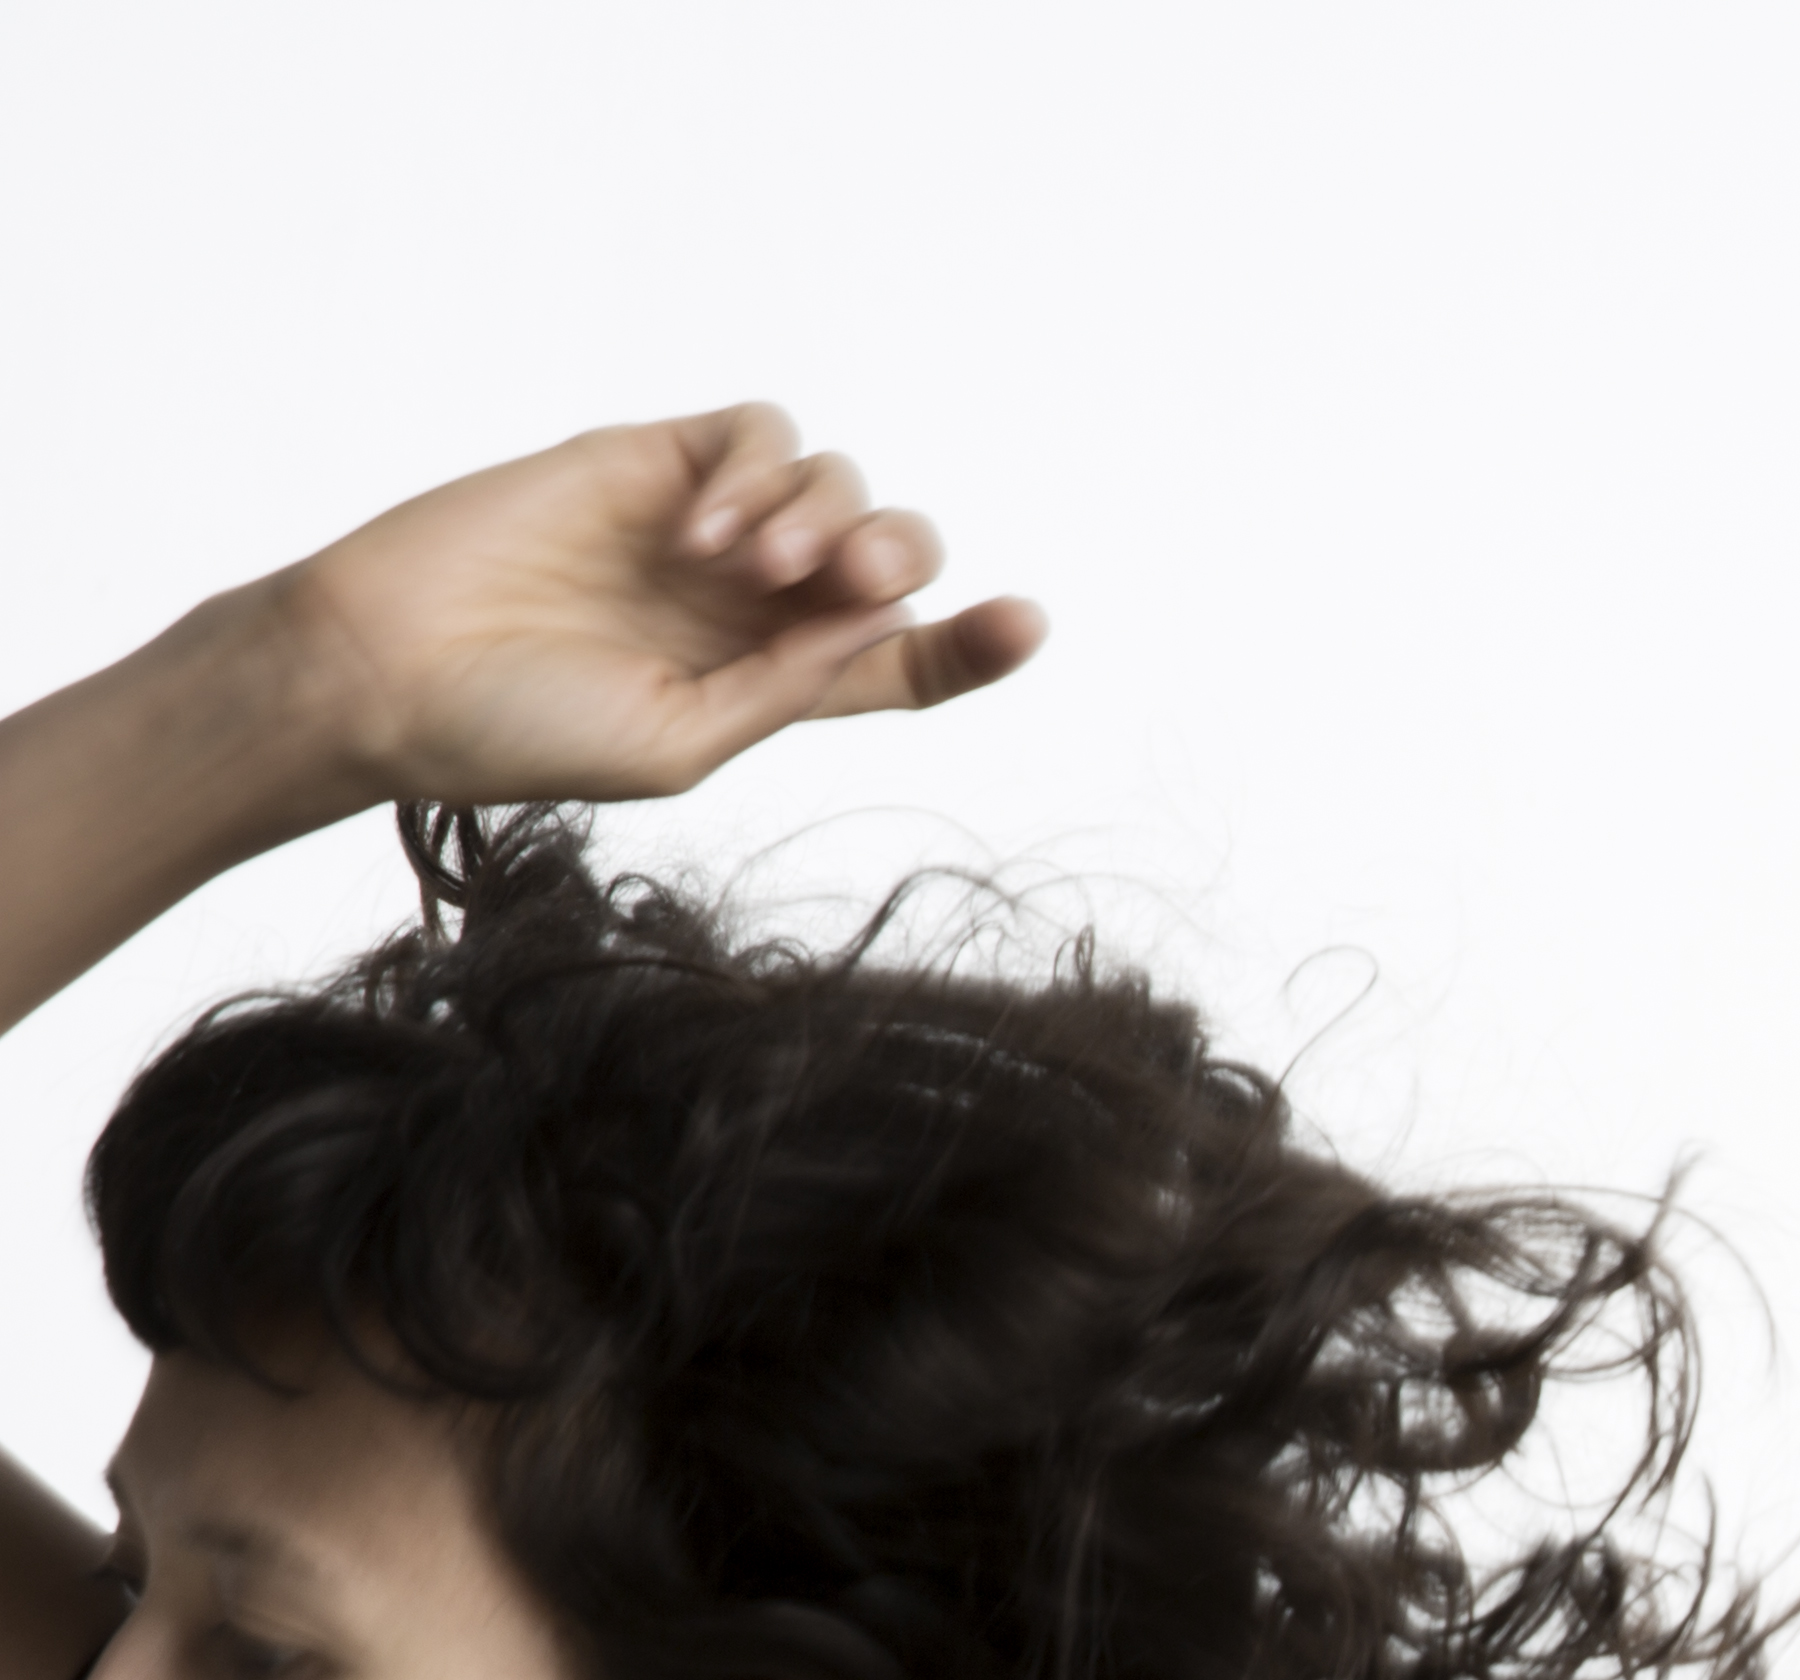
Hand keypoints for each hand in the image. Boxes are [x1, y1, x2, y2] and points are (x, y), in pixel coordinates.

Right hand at [261, 404, 1043, 815]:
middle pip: (889, 551)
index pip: (906, 658)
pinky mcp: (645, 461)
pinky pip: (752, 431)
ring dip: (826, 514)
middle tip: (848, 585)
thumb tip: (891, 615)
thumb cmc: (520, 730)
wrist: (385, 674)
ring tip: (760, 567)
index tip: (1025, 624)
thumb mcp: (685, 739)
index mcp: (777, 682)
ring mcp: (703, 525)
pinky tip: (708, 528)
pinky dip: (759, 468)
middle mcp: (755, 601)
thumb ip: (793, 681)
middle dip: (896, 557)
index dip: (974, 643)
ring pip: (834, 480)